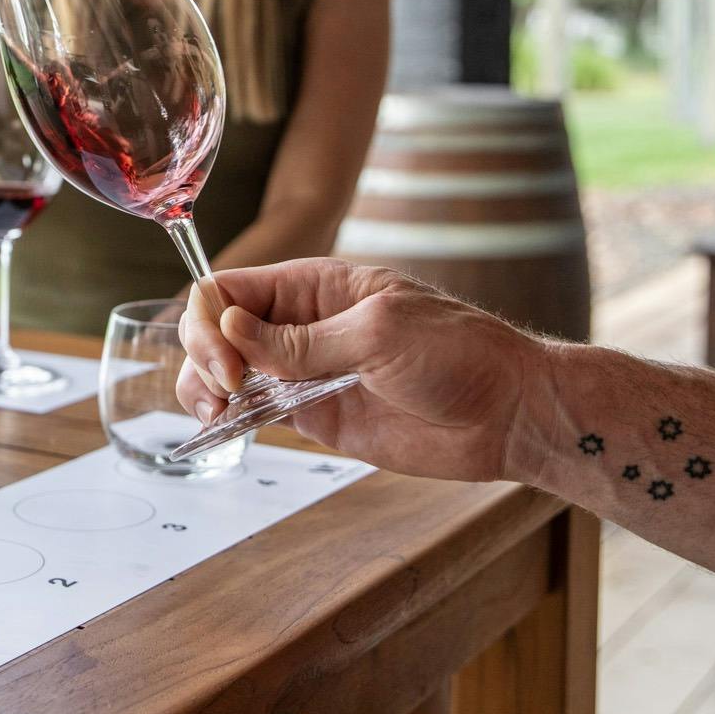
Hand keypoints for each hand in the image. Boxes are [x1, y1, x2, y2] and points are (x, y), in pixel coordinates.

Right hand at [176, 260, 549, 482]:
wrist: (510, 413)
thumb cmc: (461, 353)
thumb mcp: (379, 333)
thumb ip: (302, 341)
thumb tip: (231, 330)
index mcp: (315, 286)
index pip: (232, 288)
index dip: (212, 320)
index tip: (229, 362)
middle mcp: (302, 325)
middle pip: (219, 329)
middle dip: (204, 354)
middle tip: (226, 390)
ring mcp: (306, 372)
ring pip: (229, 371)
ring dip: (205, 386)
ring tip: (216, 412)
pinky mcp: (316, 416)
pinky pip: (258, 411)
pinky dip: (230, 418)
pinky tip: (222, 427)